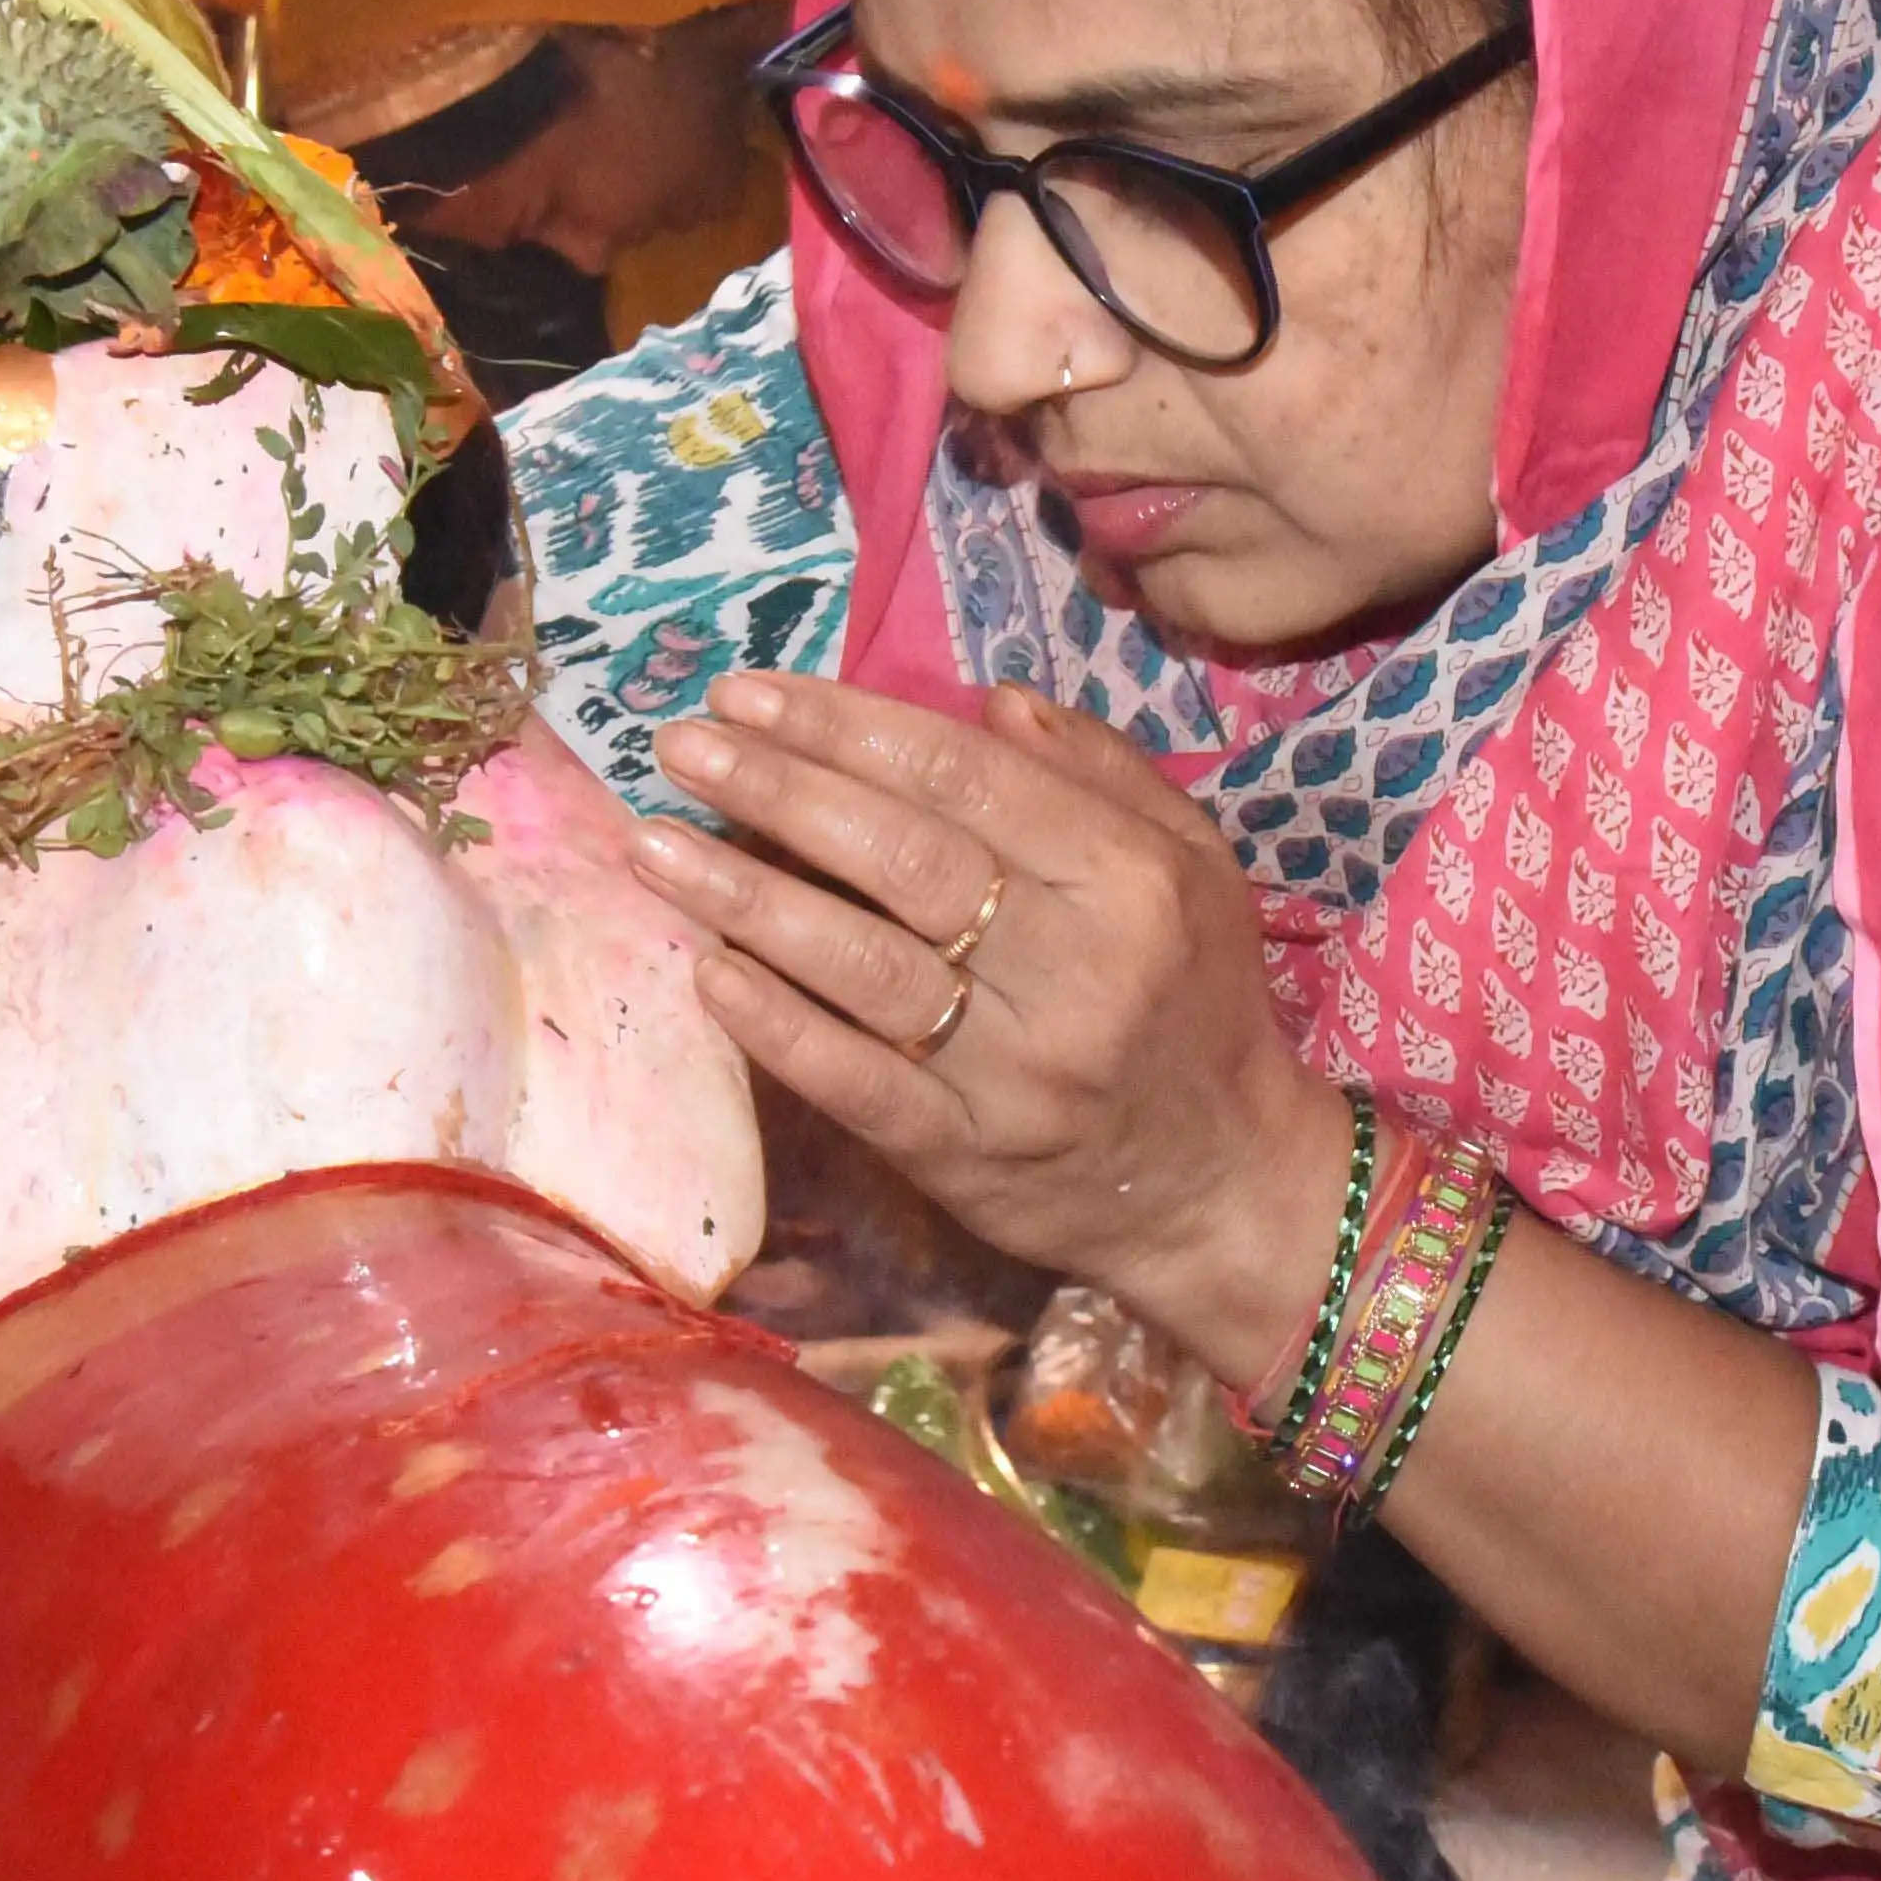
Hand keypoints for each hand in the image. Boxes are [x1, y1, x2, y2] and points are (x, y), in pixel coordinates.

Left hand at [628, 670, 1350, 1377]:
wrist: (1225, 1187)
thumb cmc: (1198, 1002)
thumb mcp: (1192, 864)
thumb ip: (1100, 771)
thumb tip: (989, 698)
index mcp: (1128, 880)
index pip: (966, 779)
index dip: (846, 728)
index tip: (748, 694)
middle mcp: (1074, 969)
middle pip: (904, 860)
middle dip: (779, 791)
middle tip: (680, 745)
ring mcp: (1014, 1071)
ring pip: (864, 967)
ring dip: (748, 900)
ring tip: (655, 844)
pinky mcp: (966, 1157)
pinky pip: (855, 1083)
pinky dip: (776, 1026)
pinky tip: (708, 971)